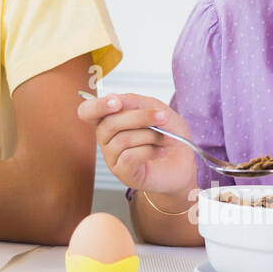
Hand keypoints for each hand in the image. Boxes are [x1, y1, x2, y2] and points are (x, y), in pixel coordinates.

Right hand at [76, 93, 197, 196]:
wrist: (185, 158)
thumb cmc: (167, 132)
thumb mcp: (154, 108)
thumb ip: (134, 101)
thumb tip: (114, 98)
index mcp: (109, 119)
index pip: (87, 112)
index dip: (98, 106)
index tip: (116, 102)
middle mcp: (105, 138)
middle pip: (110, 123)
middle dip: (140, 117)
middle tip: (162, 116)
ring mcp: (112, 157)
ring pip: (123, 140)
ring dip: (151, 136)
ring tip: (165, 138)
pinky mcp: (123, 173)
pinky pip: (130, 157)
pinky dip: (150, 151)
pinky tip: (161, 151)